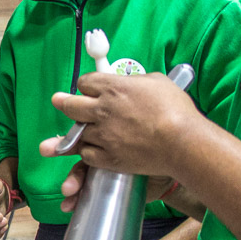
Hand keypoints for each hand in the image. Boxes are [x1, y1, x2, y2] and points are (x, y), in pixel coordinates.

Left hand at [41, 71, 206, 178]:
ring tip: (74, 135)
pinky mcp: (108, 158)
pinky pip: (86, 155)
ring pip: (77, 133)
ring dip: (78, 132)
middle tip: (58, 101)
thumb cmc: (176, 109)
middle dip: (63, 102)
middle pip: (70, 105)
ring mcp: (103, 135)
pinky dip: (88, 152)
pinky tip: (94, 150)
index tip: (88, 88)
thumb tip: (129, 83)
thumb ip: (135, 81)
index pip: (85, 82)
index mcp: (113, 88)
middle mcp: (102, 110)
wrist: (182, 142)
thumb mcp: (156, 81)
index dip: (87, 85)